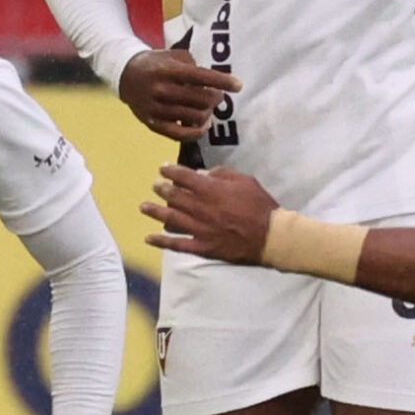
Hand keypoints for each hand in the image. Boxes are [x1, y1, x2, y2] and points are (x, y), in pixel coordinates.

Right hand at [119, 49, 240, 140]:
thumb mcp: (173, 56)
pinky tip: (204, 125)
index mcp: (168, 71)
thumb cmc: (156, 64)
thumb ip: (194, 66)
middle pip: (202, 99)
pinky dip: (198, 132)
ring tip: (209, 109)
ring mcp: (157, 109)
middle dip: (216, 98)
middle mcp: (162, 90)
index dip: (222, 81)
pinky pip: (182, 135)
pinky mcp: (154, 124)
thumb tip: (215, 81)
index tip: (238, 86)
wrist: (125, 75)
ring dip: (208, 114)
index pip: (201, 77)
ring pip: (195, 117)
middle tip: (218, 96)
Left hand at [140, 165, 276, 262]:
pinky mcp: (202, 246)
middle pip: (174, 196)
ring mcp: (199, 229)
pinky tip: (148, 238)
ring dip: (155, 212)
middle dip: (161, 189)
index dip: (170, 171)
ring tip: (144, 207)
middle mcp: (201, 208)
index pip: (184, 177)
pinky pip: (177, 245)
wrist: (270, 236)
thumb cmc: (260, 205)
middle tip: (154, 186)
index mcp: (211, 190)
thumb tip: (202, 173)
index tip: (162, 168)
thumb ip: (222, 174)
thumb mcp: (245, 180)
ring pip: (171, 219)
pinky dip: (161, 242)